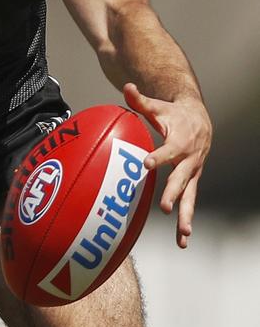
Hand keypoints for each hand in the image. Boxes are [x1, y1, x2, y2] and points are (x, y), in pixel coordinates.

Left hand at [123, 83, 211, 248]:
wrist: (200, 120)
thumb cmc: (173, 114)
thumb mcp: (158, 106)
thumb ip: (140, 100)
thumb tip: (126, 86)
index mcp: (180, 141)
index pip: (168, 150)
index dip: (159, 157)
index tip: (147, 164)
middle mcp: (189, 160)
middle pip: (181, 178)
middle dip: (173, 193)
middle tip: (165, 208)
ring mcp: (192, 173)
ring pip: (190, 196)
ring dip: (186, 216)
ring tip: (183, 235)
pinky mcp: (192, 181)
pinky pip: (190, 202)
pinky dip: (188, 221)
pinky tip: (183, 240)